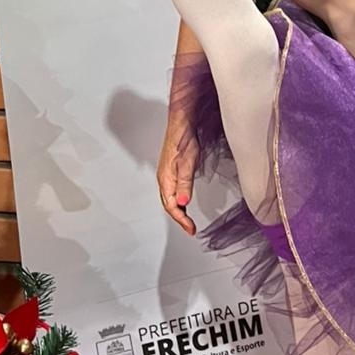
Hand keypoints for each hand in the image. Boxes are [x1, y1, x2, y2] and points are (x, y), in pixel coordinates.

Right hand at [157, 114, 199, 235]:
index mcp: (166, 180)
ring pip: (170, 199)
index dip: (182, 220)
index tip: (191, 229)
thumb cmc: (184, 141)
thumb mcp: (188, 165)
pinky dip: (178, 201)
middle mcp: (164, 179)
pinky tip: (184, 201)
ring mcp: (166, 175)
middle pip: (169, 205)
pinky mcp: (171, 170)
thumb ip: (185, 185)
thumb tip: (183, 204)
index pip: (172, 207)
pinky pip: (172, 191)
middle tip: (190, 228)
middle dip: (179, 219)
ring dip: (178, 211)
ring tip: (187, 220)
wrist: (182, 124)